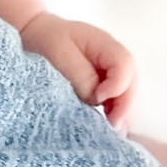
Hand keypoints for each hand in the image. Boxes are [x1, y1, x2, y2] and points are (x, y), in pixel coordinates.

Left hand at [19, 11, 136, 128]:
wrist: (34, 36)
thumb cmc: (45, 40)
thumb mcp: (58, 53)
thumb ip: (80, 75)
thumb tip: (96, 98)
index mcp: (104, 44)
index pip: (124, 64)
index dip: (116, 85)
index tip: (98, 99)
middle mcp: (113, 58)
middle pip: (131, 82)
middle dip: (125, 106)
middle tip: (114, 127)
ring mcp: (110, 72)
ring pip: (126, 94)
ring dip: (122, 112)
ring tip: (113, 131)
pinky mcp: (102, 85)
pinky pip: (115, 100)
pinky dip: (113, 113)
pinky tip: (107, 127)